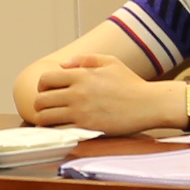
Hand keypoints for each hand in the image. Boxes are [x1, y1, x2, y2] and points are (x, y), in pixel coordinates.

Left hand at [20, 52, 178, 132]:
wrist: (148, 104)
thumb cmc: (130, 83)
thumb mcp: (110, 61)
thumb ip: (84, 59)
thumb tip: (63, 65)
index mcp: (80, 75)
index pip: (45, 79)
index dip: (42, 86)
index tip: (48, 92)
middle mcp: (77, 93)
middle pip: (41, 100)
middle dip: (40, 104)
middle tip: (47, 108)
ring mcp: (81, 111)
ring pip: (46, 117)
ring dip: (44, 119)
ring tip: (51, 120)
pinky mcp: (87, 127)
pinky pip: (60, 130)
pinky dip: (56, 130)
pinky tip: (61, 129)